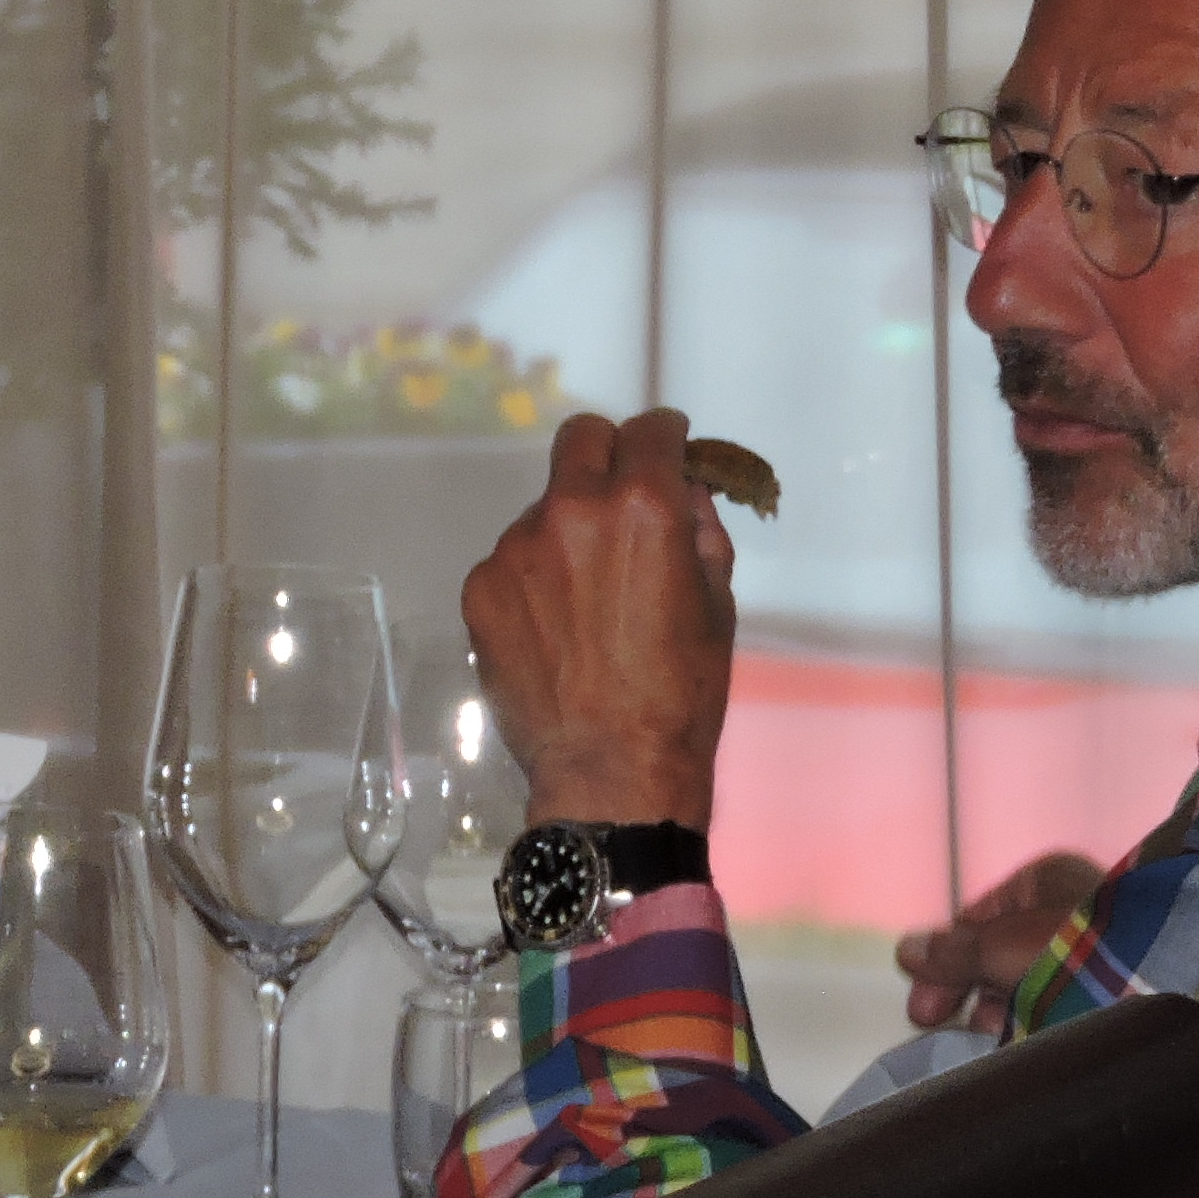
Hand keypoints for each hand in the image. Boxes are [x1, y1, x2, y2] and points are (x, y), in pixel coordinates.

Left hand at [460, 408, 737, 827]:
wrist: (611, 767)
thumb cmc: (683, 690)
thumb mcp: (718, 601)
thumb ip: (699, 528)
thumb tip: (683, 489)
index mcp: (642, 508)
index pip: (649, 430)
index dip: (666, 438)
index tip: (669, 452)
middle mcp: (570, 512)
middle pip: (580, 439)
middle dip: (609, 453)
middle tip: (623, 496)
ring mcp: (515, 548)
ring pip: (544, 507)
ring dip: (569, 530)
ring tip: (590, 599)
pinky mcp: (480, 587)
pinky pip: (513, 559)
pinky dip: (535, 577)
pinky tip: (556, 629)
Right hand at [897, 848, 1100, 1031]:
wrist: (1167, 982)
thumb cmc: (1076, 953)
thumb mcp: (999, 947)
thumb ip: (950, 952)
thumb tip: (906, 950)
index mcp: (1044, 878)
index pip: (974, 920)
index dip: (941, 964)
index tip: (922, 1009)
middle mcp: (1072, 902)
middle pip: (1000, 951)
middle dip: (971, 992)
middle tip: (946, 1028)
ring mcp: (1099, 942)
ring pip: (1031, 977)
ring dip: (1003, 1010)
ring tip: (995, 1039)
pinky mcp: (1120, 978)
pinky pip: (1064, 996)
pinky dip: (1040, 1016)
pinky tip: (1028, 1038)